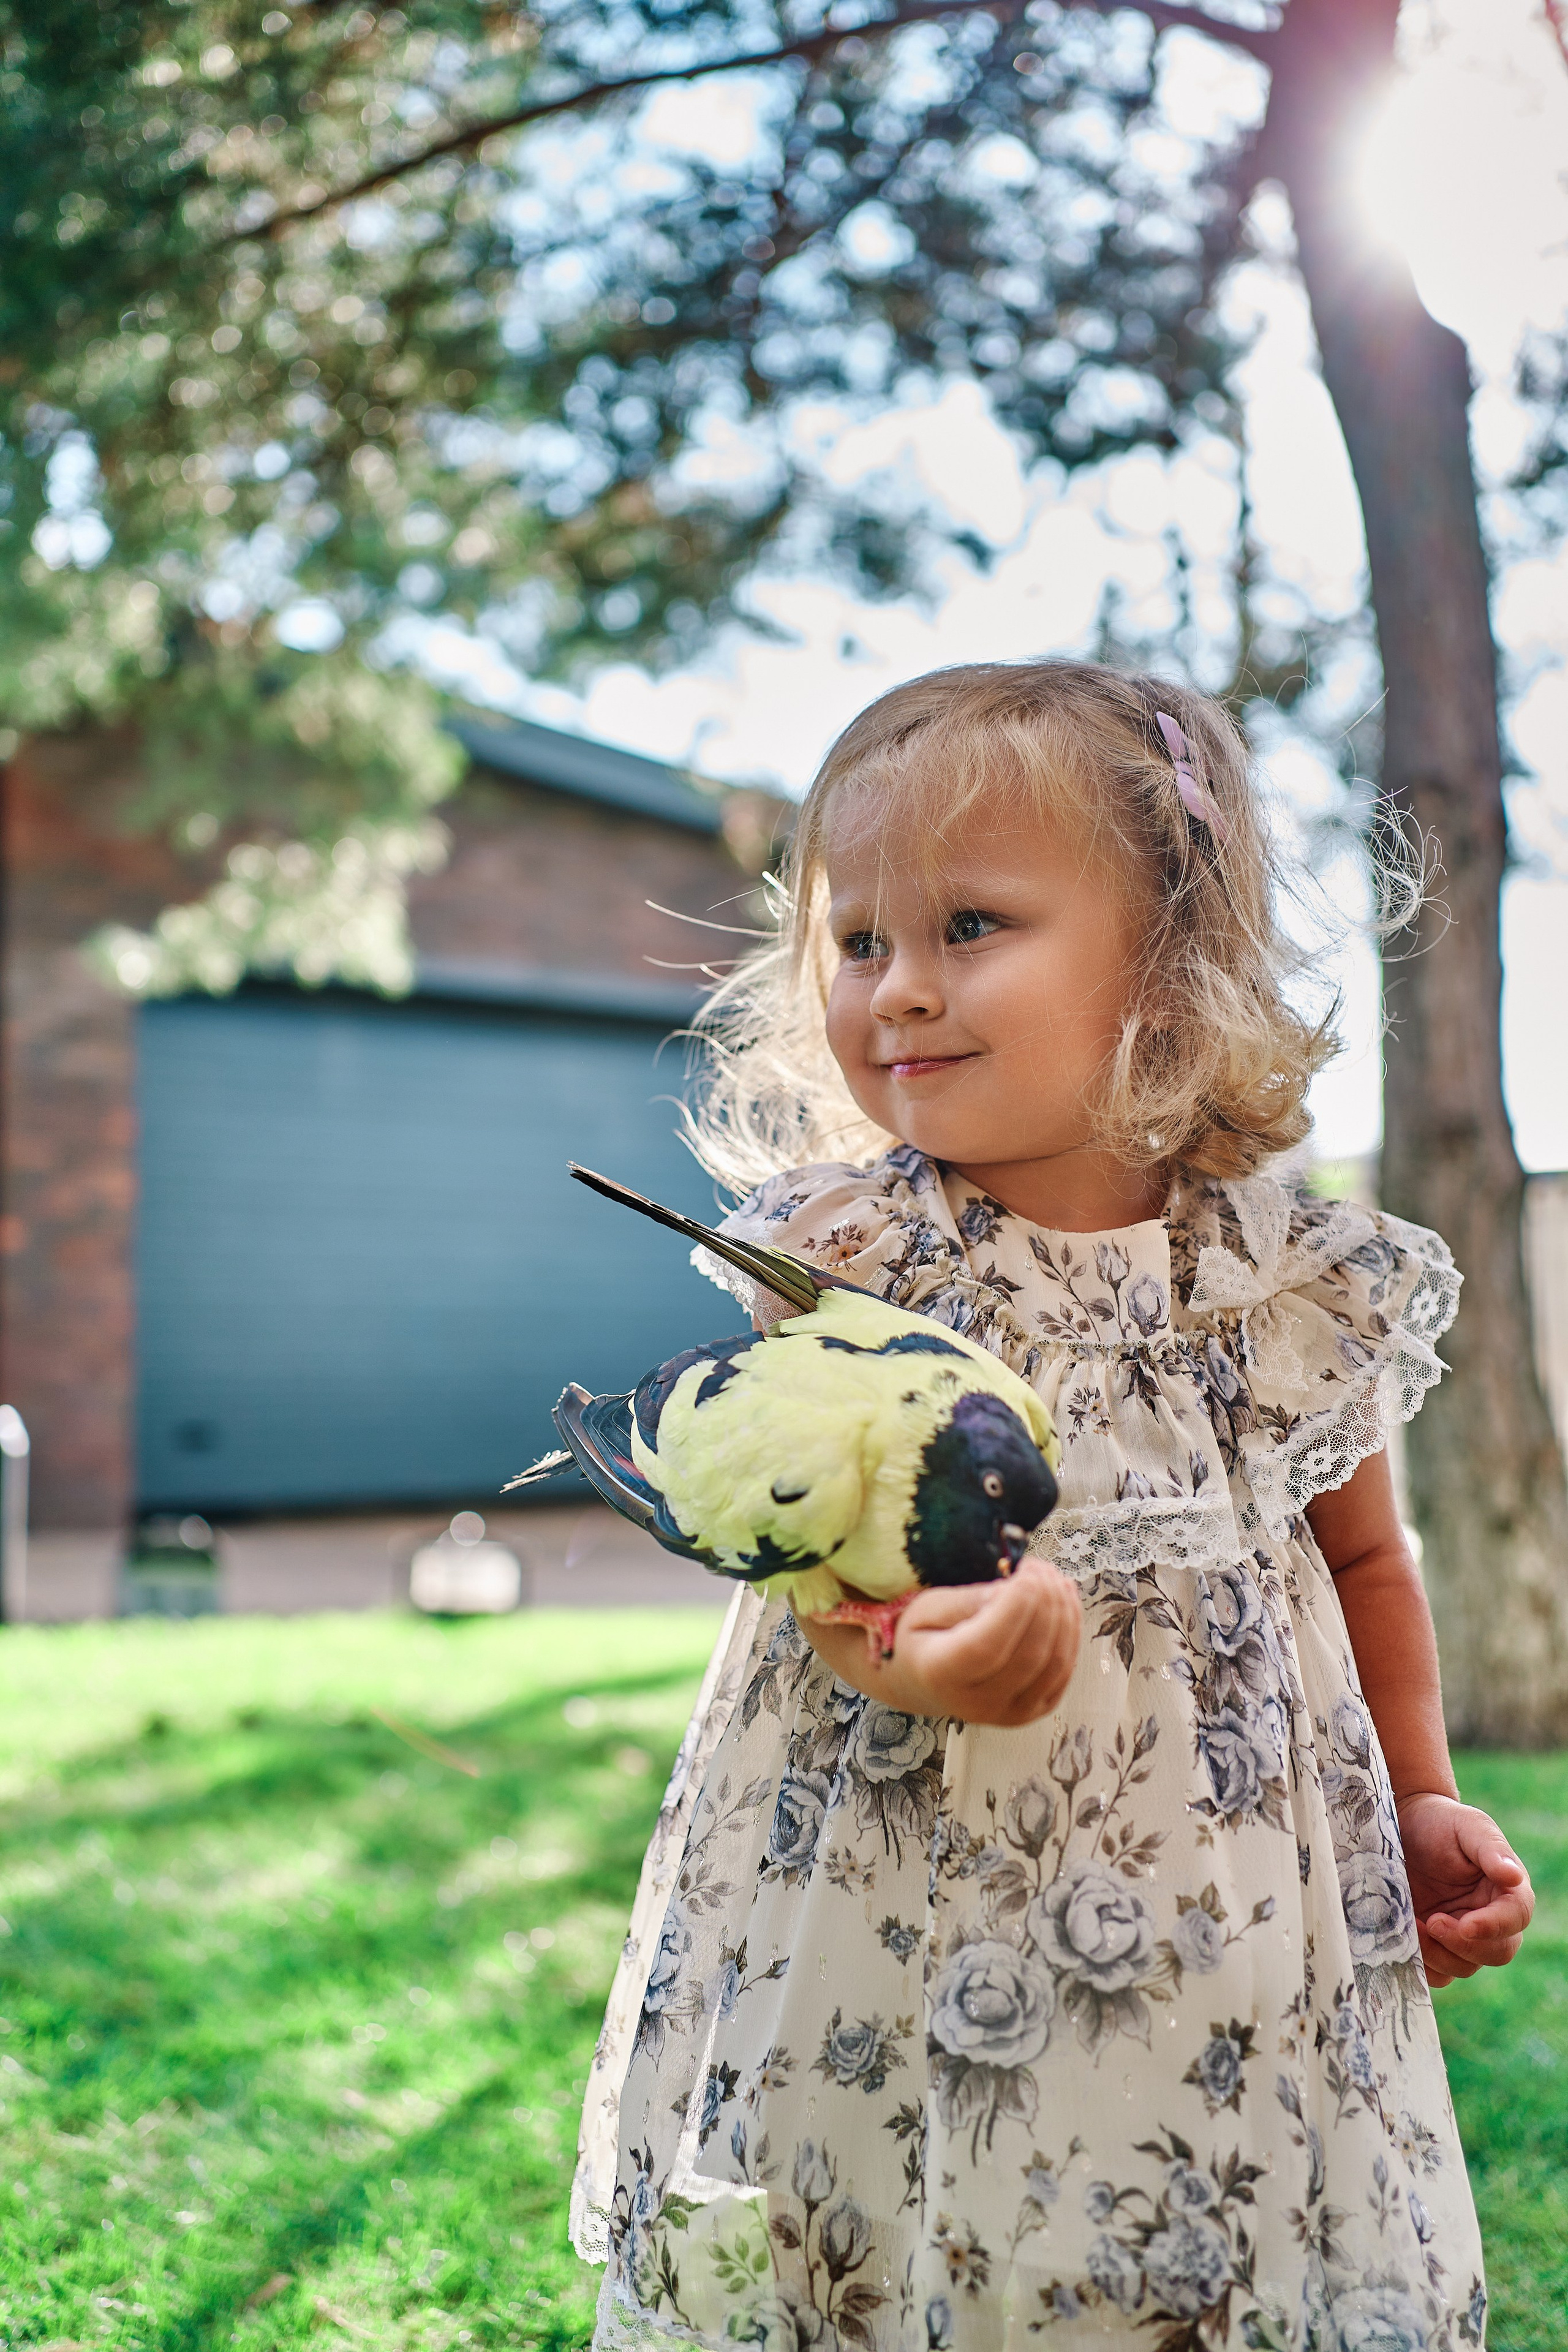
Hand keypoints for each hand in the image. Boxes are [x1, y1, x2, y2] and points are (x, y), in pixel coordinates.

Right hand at [800, 1559, 1082, 1725]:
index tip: (1025, 1571)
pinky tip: (1064, 1601)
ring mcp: (1009, 1713)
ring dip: (1064, 1614)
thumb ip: (966, 1602)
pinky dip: (1071, 1633)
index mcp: (941, 1675)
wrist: (919, 1680)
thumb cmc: (919, 1636)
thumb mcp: (926, 1608)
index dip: (1015, 1608)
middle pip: (1028, 1654)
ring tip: (1054, 1578)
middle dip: (1045, 1602)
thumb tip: (1009, 1593)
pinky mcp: (1032, 1710)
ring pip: (1054, 1663)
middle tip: (1039, 1566)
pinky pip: (1063, 1671)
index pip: (987, 1647)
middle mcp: (977, 1704)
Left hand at [1396, 1791, 1534, 1986]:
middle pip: (1497, 1952)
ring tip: (1413, 1922)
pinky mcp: (1435, 1947)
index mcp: (1507, 1891)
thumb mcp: (1467, 1826)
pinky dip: (1422, 1963)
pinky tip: (1405, 1935)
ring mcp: (1462, 1936)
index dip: (1494, 1926)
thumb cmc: (1439, 1822)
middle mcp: (1491, 1919)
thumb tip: (1514, 1877)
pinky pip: (1437, 1973)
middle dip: (1464, 1944)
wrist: (1401, 1826)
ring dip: (1438, 1953)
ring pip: (1464, 1967)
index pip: (1516, 1917)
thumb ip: (1491, 1849)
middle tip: (1432, 1920)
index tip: (1466, 1924)